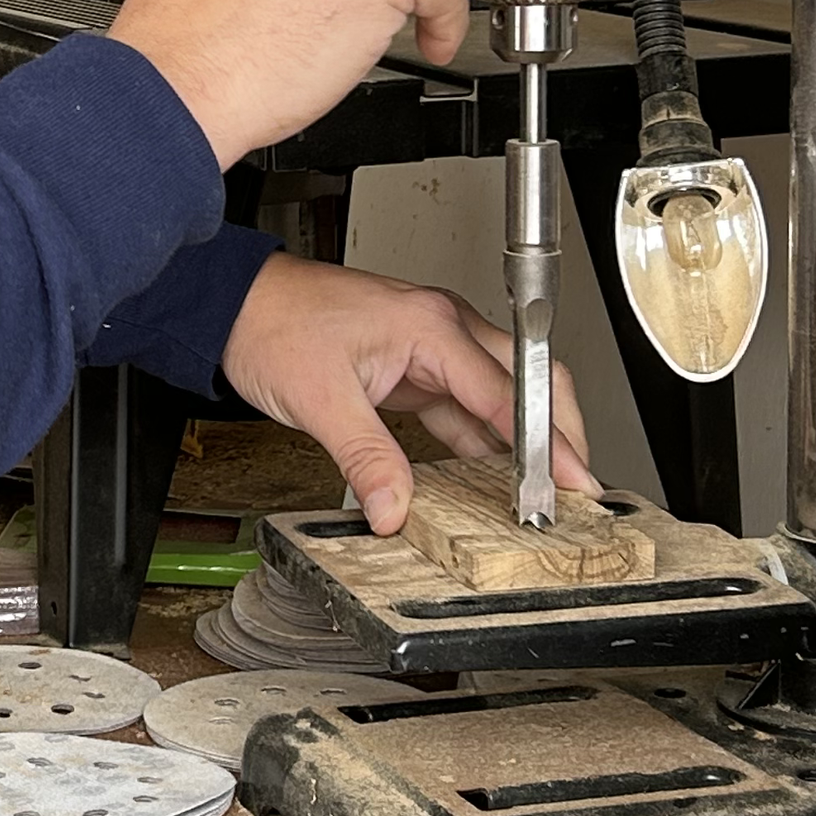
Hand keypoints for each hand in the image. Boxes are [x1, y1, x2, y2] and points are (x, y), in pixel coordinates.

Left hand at [218, 256, 593, 534]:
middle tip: (578, 486)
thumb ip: (366, 460)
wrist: (237, 304)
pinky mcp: (414, 365)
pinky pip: (465, 406)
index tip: (573, 481)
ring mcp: (431, 346)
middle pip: (528, 382)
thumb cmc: (274, 324)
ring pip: (500, 396)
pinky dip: (483, 441)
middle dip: (560, 434)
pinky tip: (491, 475)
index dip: (545, 444)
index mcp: (431, 326)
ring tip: (544, 490)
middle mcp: (442, 328)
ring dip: (523, 442)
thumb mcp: (320, 401)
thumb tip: (394, 511)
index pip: (507, 394)